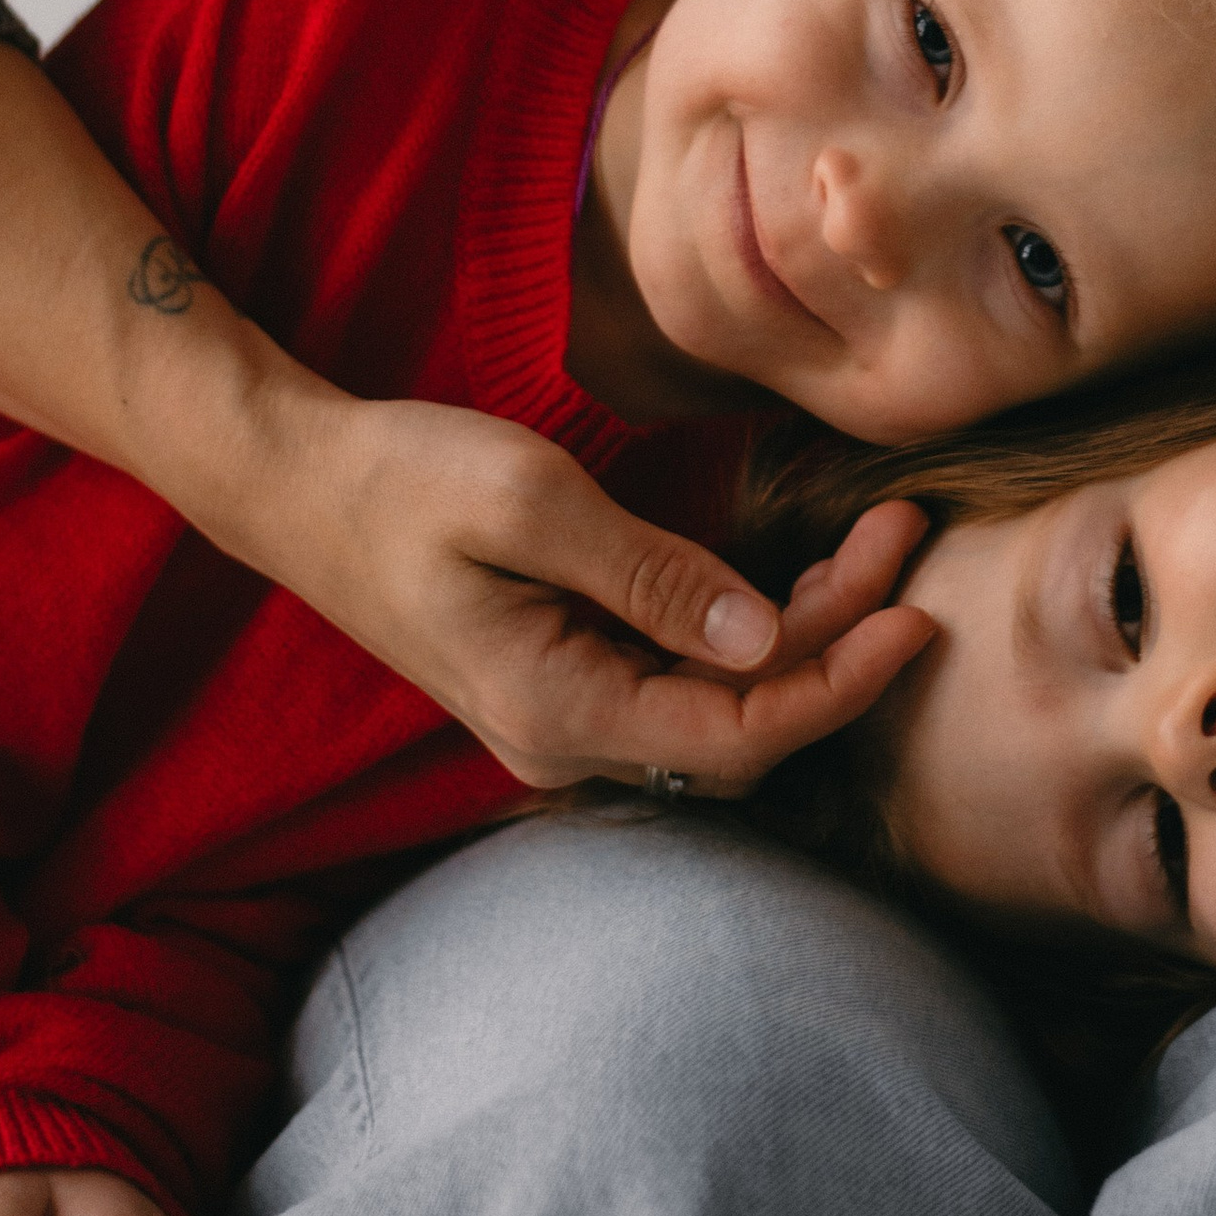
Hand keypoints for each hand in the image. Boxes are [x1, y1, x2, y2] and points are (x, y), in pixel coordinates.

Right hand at [232, 389, 932, 792]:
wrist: (299, 485)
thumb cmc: (403, 478)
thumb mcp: (530, 501)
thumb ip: (649, 575)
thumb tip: (764, 638)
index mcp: (555, 708)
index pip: (737, 735)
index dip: (839, 686)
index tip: (915, 617)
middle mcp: (565, 737)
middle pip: (743, 726)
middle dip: (838, 644)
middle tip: (905, 540)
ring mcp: (565, 715)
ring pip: (721, 705)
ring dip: (806, 634)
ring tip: (878, 541)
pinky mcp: (569, 677)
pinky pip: (683, 678)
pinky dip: (752, 630)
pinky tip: (804, 570)